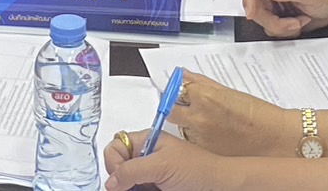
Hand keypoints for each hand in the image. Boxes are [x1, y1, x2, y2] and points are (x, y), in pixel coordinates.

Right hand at [104, 130, 233, 190]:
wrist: (216, 186)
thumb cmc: (196, 168)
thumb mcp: (161, 166)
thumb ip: (133, 170)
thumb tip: (111, 181)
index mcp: (145, 141)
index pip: (115, 147)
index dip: (114, 162)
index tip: (120, 176)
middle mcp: (144, 157)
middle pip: (117, 167)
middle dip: (119, 180)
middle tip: (130, 188)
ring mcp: (149, 175)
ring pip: (125, 183)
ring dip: (128, 188)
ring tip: (141, 190)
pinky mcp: (153, 188)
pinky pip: (136, 190)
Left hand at [167, 73, 296, 156]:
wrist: (274, 139)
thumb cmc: (258, 114)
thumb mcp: (229, 91)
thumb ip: (202, 82)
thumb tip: (184, 74)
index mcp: (205, 98)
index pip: (176, 88)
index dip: (178, 88)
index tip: (181, 88)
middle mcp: (199, 119)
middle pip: (170, 110)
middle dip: (175, 106)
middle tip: (186, 104)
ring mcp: (200, 138)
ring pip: (181, 127)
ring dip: (187, 122)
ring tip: (207, 121)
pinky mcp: (204, 153)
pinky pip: (191, 141)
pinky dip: (196, 137)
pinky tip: (213, 134)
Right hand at [243, 0, 327, 38]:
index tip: (251, 13)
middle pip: (257, 10)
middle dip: (274, 21)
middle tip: (293, 22)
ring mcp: (276, 9)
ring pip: (266, 24)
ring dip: (284, 27)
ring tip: (299, 21)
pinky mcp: (280, 21)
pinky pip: (275, 32)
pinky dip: (288, 32)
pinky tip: (299, 23)